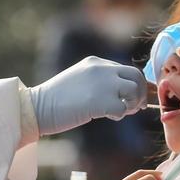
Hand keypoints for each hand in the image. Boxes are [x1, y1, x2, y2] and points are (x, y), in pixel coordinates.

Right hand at [29, 57, 148, 135]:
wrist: (38, 107)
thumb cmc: (56, 99)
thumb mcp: (80, 79)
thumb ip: (100, 80)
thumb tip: (125, 94)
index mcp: (96, 62)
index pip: (127, 70)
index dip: (136, 85)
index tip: (137, 98)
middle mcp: (102, 69)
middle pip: (136, 76)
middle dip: (140, 92)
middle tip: (136, 107)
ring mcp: (102, 84)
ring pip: (134, 90)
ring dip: (132, 104)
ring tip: (120, 112)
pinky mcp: (101, 101)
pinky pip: (123, 108)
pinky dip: (119, 115)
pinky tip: (108, 116)